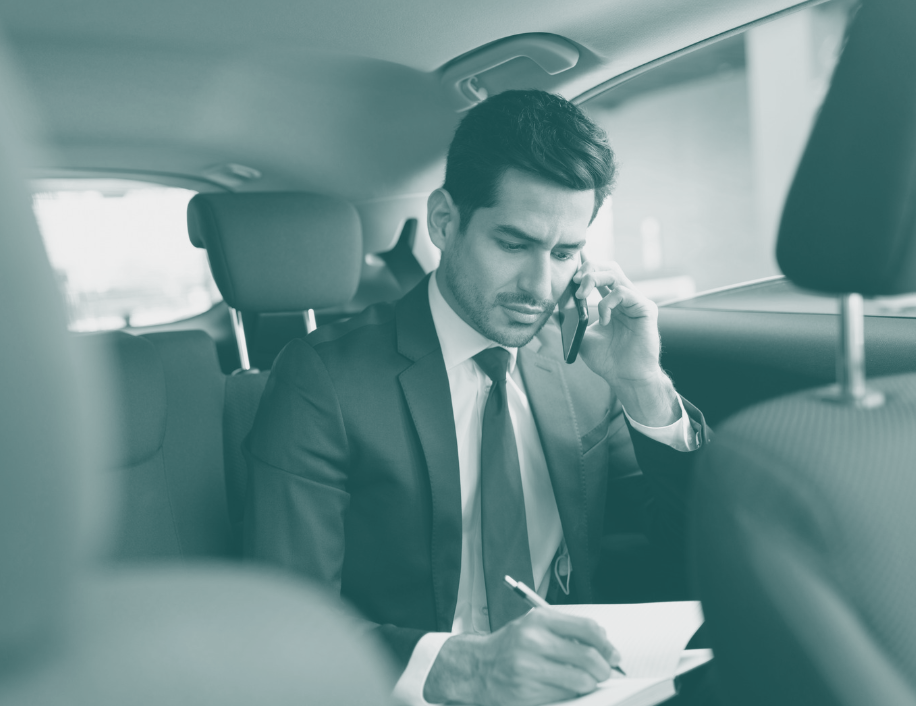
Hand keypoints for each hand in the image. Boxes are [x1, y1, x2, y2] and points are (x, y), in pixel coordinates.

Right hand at [423, 609, 620, 705]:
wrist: (478, 666)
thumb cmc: (511, 645)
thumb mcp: (535, 625)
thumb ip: (567, 629)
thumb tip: (603, 641)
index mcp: (539, 620)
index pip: (587, 628)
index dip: (606, 643)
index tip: (612, 653)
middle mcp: (533, 641)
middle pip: (588, 656)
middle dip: (604, 668)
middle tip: (605, 671)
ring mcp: (530, 667)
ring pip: (581, 679)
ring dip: (591, 683)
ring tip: (588, 681)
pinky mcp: (528, 691)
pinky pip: (566, 694)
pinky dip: (574, 692)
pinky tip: (568, 687)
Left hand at [573, 258, 679, 426]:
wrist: (625, 378)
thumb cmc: (607, 360)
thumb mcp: (582, 336)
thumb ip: (572, 320)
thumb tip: (552, 308)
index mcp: (612, 302)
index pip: (600, 274)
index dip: (585, 266)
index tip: (569, 269)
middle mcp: (626, 298)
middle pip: (608, 267)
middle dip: (588, 269)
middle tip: (574, 281)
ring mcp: (636, 302)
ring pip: (615, 273)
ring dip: (593, 279)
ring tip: (581, 295)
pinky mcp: (646, 309)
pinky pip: (623, 292)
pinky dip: (607, 302)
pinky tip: (604, 319)